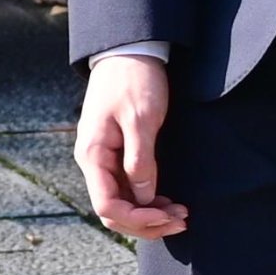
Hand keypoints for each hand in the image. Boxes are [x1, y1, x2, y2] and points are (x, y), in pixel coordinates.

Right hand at [76, 52, 184, 238]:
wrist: (130, 52)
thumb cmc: (134, 81)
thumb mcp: (141, 119)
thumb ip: (141, 161)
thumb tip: (145, 198)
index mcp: (93, 155)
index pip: (108, 207)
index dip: (138, 219)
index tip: (168, 215)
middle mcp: (94, 163)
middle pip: (114, 212)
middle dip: (147, 223)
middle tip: (182, 220)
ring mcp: (105, 160)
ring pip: (123, 203)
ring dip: (150, 214)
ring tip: (181, 214)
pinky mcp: (117, 155)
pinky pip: (129, 189)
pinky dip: (148, 201)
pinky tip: (168, 201)